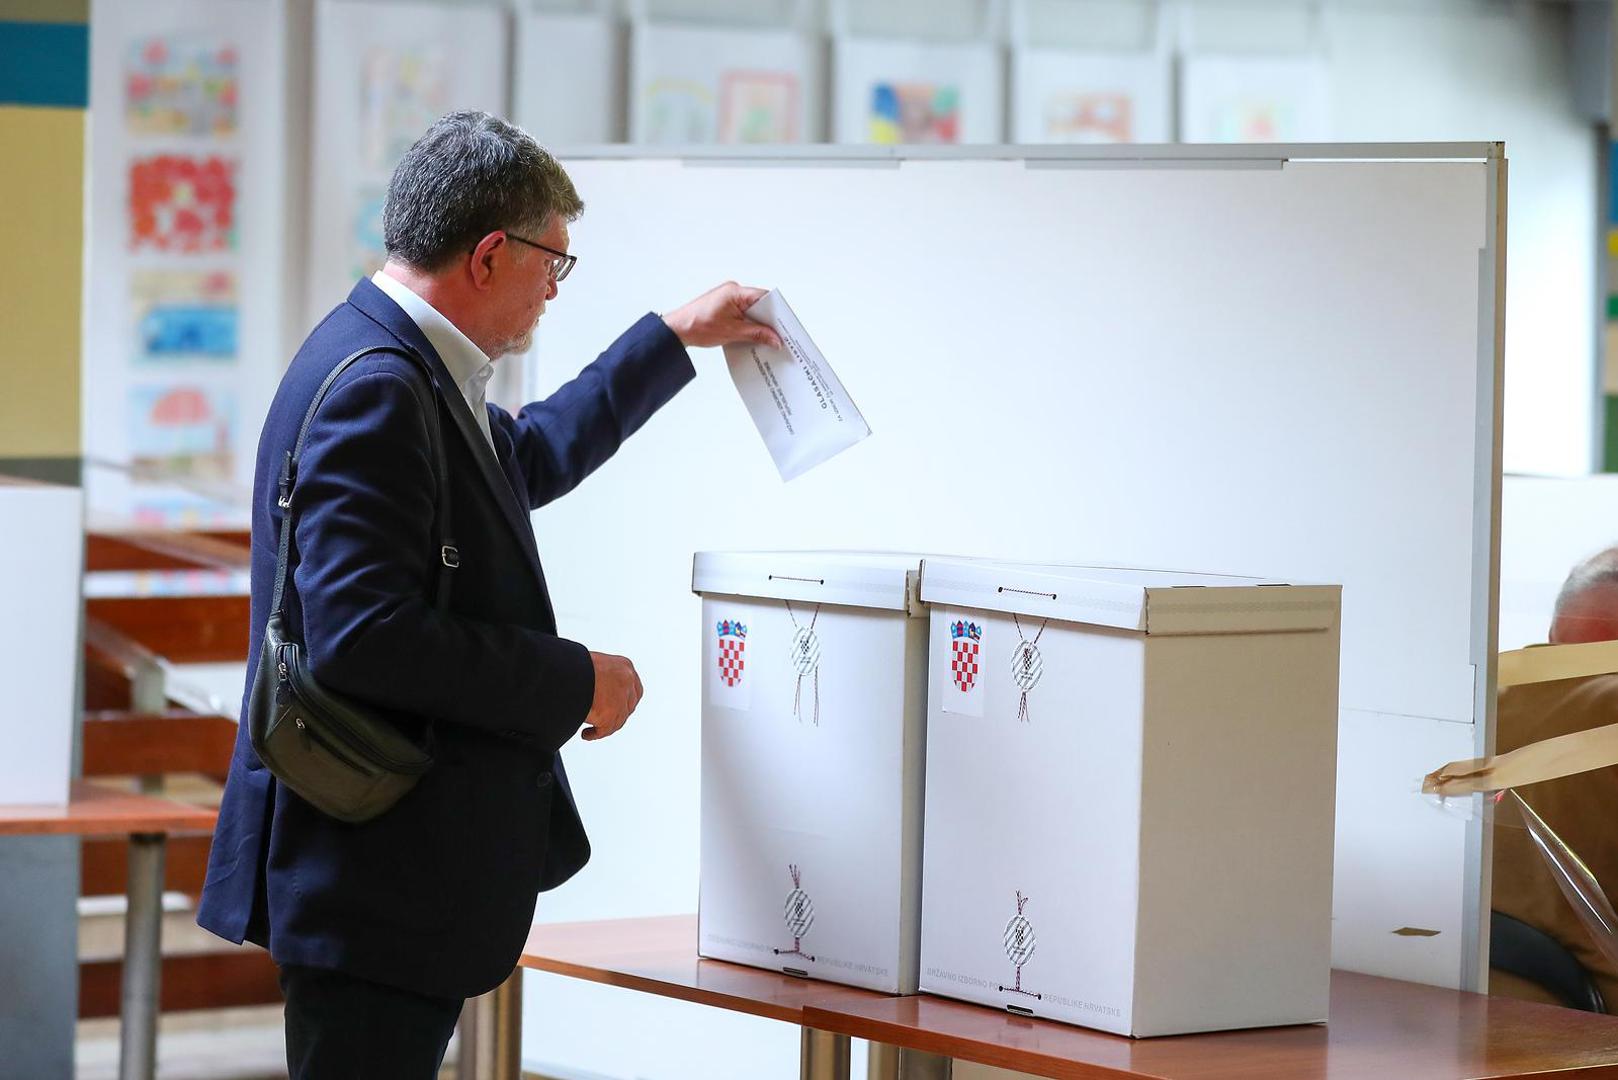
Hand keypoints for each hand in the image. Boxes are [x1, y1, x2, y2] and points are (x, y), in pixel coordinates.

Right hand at [581, 651, 642, 740]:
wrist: (565, 672)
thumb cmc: (575, 665)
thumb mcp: (596, 664)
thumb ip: (604, 676)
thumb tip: (600, 688)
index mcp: (624, 667)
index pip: (634, 688)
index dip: (626, 700)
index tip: (618, 706)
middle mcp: (626, 683)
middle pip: (628, 706)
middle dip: (617, 714)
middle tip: (604, 718)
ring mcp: (620, 700)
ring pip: (617, 721)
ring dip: (605, 726)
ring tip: (591, 728)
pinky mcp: (609, 716)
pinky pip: (604, 730)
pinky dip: (595, 734)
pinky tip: (587, 733)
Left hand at [662, 282, 782, 349]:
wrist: (677, 330)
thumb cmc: (698, 326)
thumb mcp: (733, 332)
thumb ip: (757, 334)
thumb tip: (775, 338)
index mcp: (735, 291)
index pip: (764, 297)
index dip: (776, 312)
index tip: (784, 326)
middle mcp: (733, 290)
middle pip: (759, 304)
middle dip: (768, 320)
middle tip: (778, 335)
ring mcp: (728, 297)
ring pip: (751, 310)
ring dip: (757, 324)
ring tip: (765, 339)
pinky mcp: (725, 306)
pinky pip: (743, 313)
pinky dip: (748, 324)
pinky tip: (752, 336)